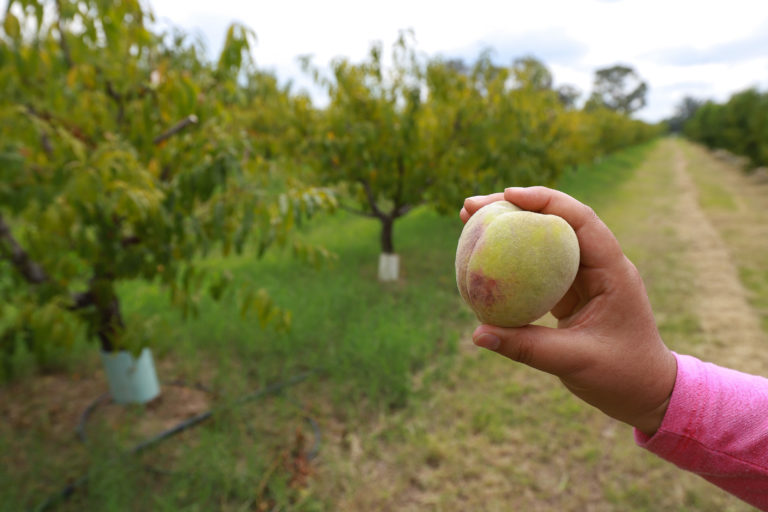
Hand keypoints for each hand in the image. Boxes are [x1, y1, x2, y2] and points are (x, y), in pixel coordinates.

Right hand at [460, 187, 676, 435]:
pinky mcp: (571, 291)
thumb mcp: (575, 361)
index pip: (580, 220)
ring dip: (510, 228)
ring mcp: (584, 277)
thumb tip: (477, 334)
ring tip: (470, 221)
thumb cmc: (622, 376)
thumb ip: (526, 347)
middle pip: (557, 220)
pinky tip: (484, 260)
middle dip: (515, 206)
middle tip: (471, 207)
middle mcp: (599, 265)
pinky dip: (512, 260)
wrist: (646, 393)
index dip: (545, 201)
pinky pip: (538, 267)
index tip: (507, 195)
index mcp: (613, 270)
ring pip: (545, 240)